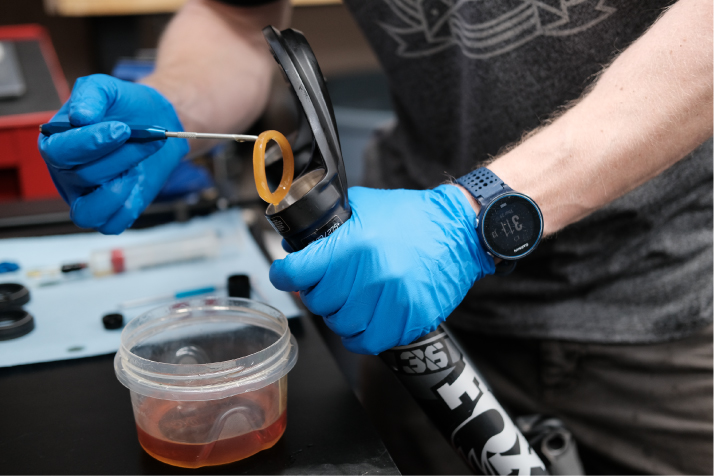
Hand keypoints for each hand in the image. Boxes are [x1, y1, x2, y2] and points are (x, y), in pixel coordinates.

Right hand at [38, 74, 188, 233]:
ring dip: (120, 189)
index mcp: (56, 143)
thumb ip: (91, 95)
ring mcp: (86, 196)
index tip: (122, 129)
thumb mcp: (107, 89)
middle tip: (147, 138)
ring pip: (90, 212)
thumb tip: (80, 116)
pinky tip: (137, 183)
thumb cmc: (126, 109)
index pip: (59, 152)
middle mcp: (66, 174)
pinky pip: (112, 224)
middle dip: (122, 156)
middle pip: (83, 176)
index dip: (91, 143)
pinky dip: (128, 207)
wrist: (157, 125)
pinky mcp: (111, 211)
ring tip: (136, 166)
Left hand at [270, 185, 494, 353]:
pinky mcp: (409, 320)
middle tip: (326, 283)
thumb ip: (330, 223)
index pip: (299, 272)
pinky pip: (368, 342)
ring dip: (337, 314)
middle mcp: (372, 276)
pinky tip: (362, 321)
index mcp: (355, 245)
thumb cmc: (414, 216)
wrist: (460, 231)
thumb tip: (298, 243)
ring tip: (347, 300)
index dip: (284, 274)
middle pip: (318, 300)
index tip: (284, 275)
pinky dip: (358, 335)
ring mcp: (392, 302)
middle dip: (315, 291)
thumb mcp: (366, 205)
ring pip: (340, 324)